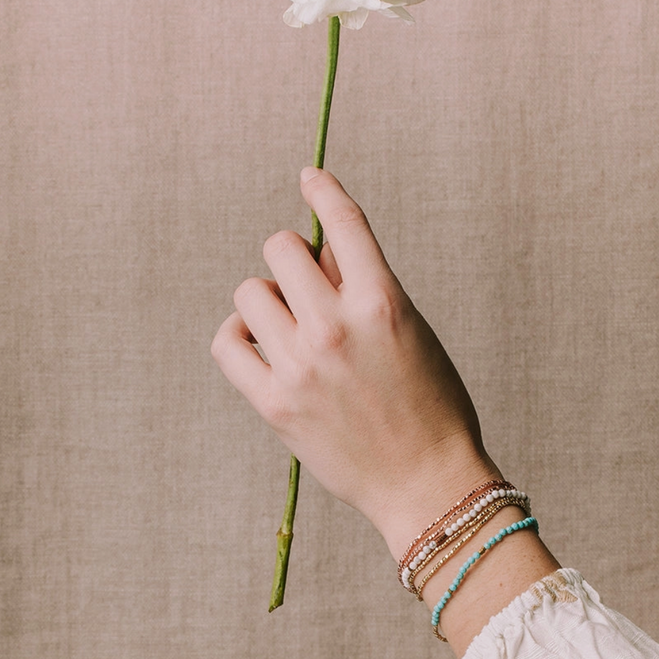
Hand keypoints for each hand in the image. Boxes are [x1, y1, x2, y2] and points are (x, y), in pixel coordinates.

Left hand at [212, 167, 500, 558]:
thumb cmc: (431, 401)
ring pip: (250, 291)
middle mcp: (337, 327)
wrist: (426, 482)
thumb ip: (363, 286)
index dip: (323, 190)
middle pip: (279, 248)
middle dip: (293, 258)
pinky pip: (227, 341)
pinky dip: (240, 333)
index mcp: (383, 301)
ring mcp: (301, 366)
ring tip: (290, 323)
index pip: (343, 222)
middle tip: (309, 286)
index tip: (310, 177)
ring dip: (269, 298)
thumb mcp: (411, 329)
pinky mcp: (274, 402)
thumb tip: (313, 254)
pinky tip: (260, 342)